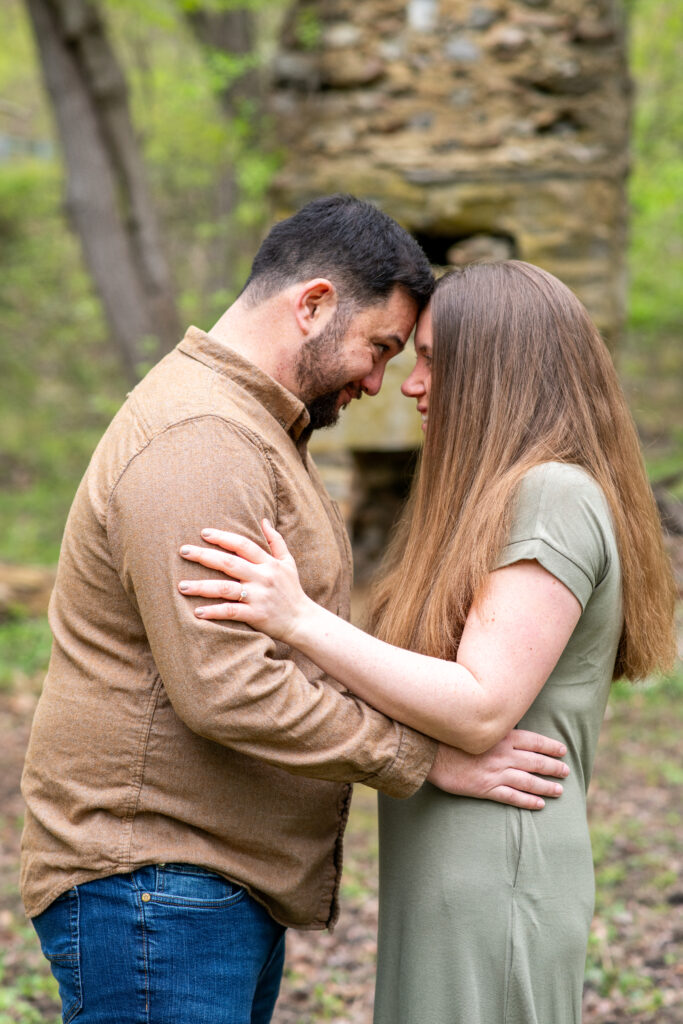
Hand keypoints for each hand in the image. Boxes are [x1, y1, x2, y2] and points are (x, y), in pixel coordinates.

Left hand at [178, 520, 310, 642]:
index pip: (243, 545)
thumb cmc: (292, 590)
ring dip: (202, 587)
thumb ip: (276, 541)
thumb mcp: (288, 563)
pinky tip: (197, 612)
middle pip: (229, 563)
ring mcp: (258, 597)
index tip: (204, 533)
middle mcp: (262, 577)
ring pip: (226, 588)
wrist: (302, 621)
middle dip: (204, 556)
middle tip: (183, 551)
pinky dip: (214, 612)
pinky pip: (231, 612)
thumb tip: (263, 520)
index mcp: (268, 563)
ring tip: (182, 586)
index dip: (223, 537)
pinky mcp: (256, 615)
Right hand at [426, 729, 569, 809]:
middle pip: (535, 761)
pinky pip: (512, 796)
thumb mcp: (476, 727)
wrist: (431, 753)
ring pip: (528, 781)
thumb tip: (510, 728)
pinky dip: (528, 801)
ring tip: (559, 790)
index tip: (562, 750)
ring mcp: (496, 772)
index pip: (534, 741)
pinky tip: (539, 804)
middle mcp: (503, 755)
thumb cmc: (451, 737)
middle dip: (553, 767)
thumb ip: (494, 729)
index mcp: (502, 737)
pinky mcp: (486, 788)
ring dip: (546, 786)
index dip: (550, 746)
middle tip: (566, 771)